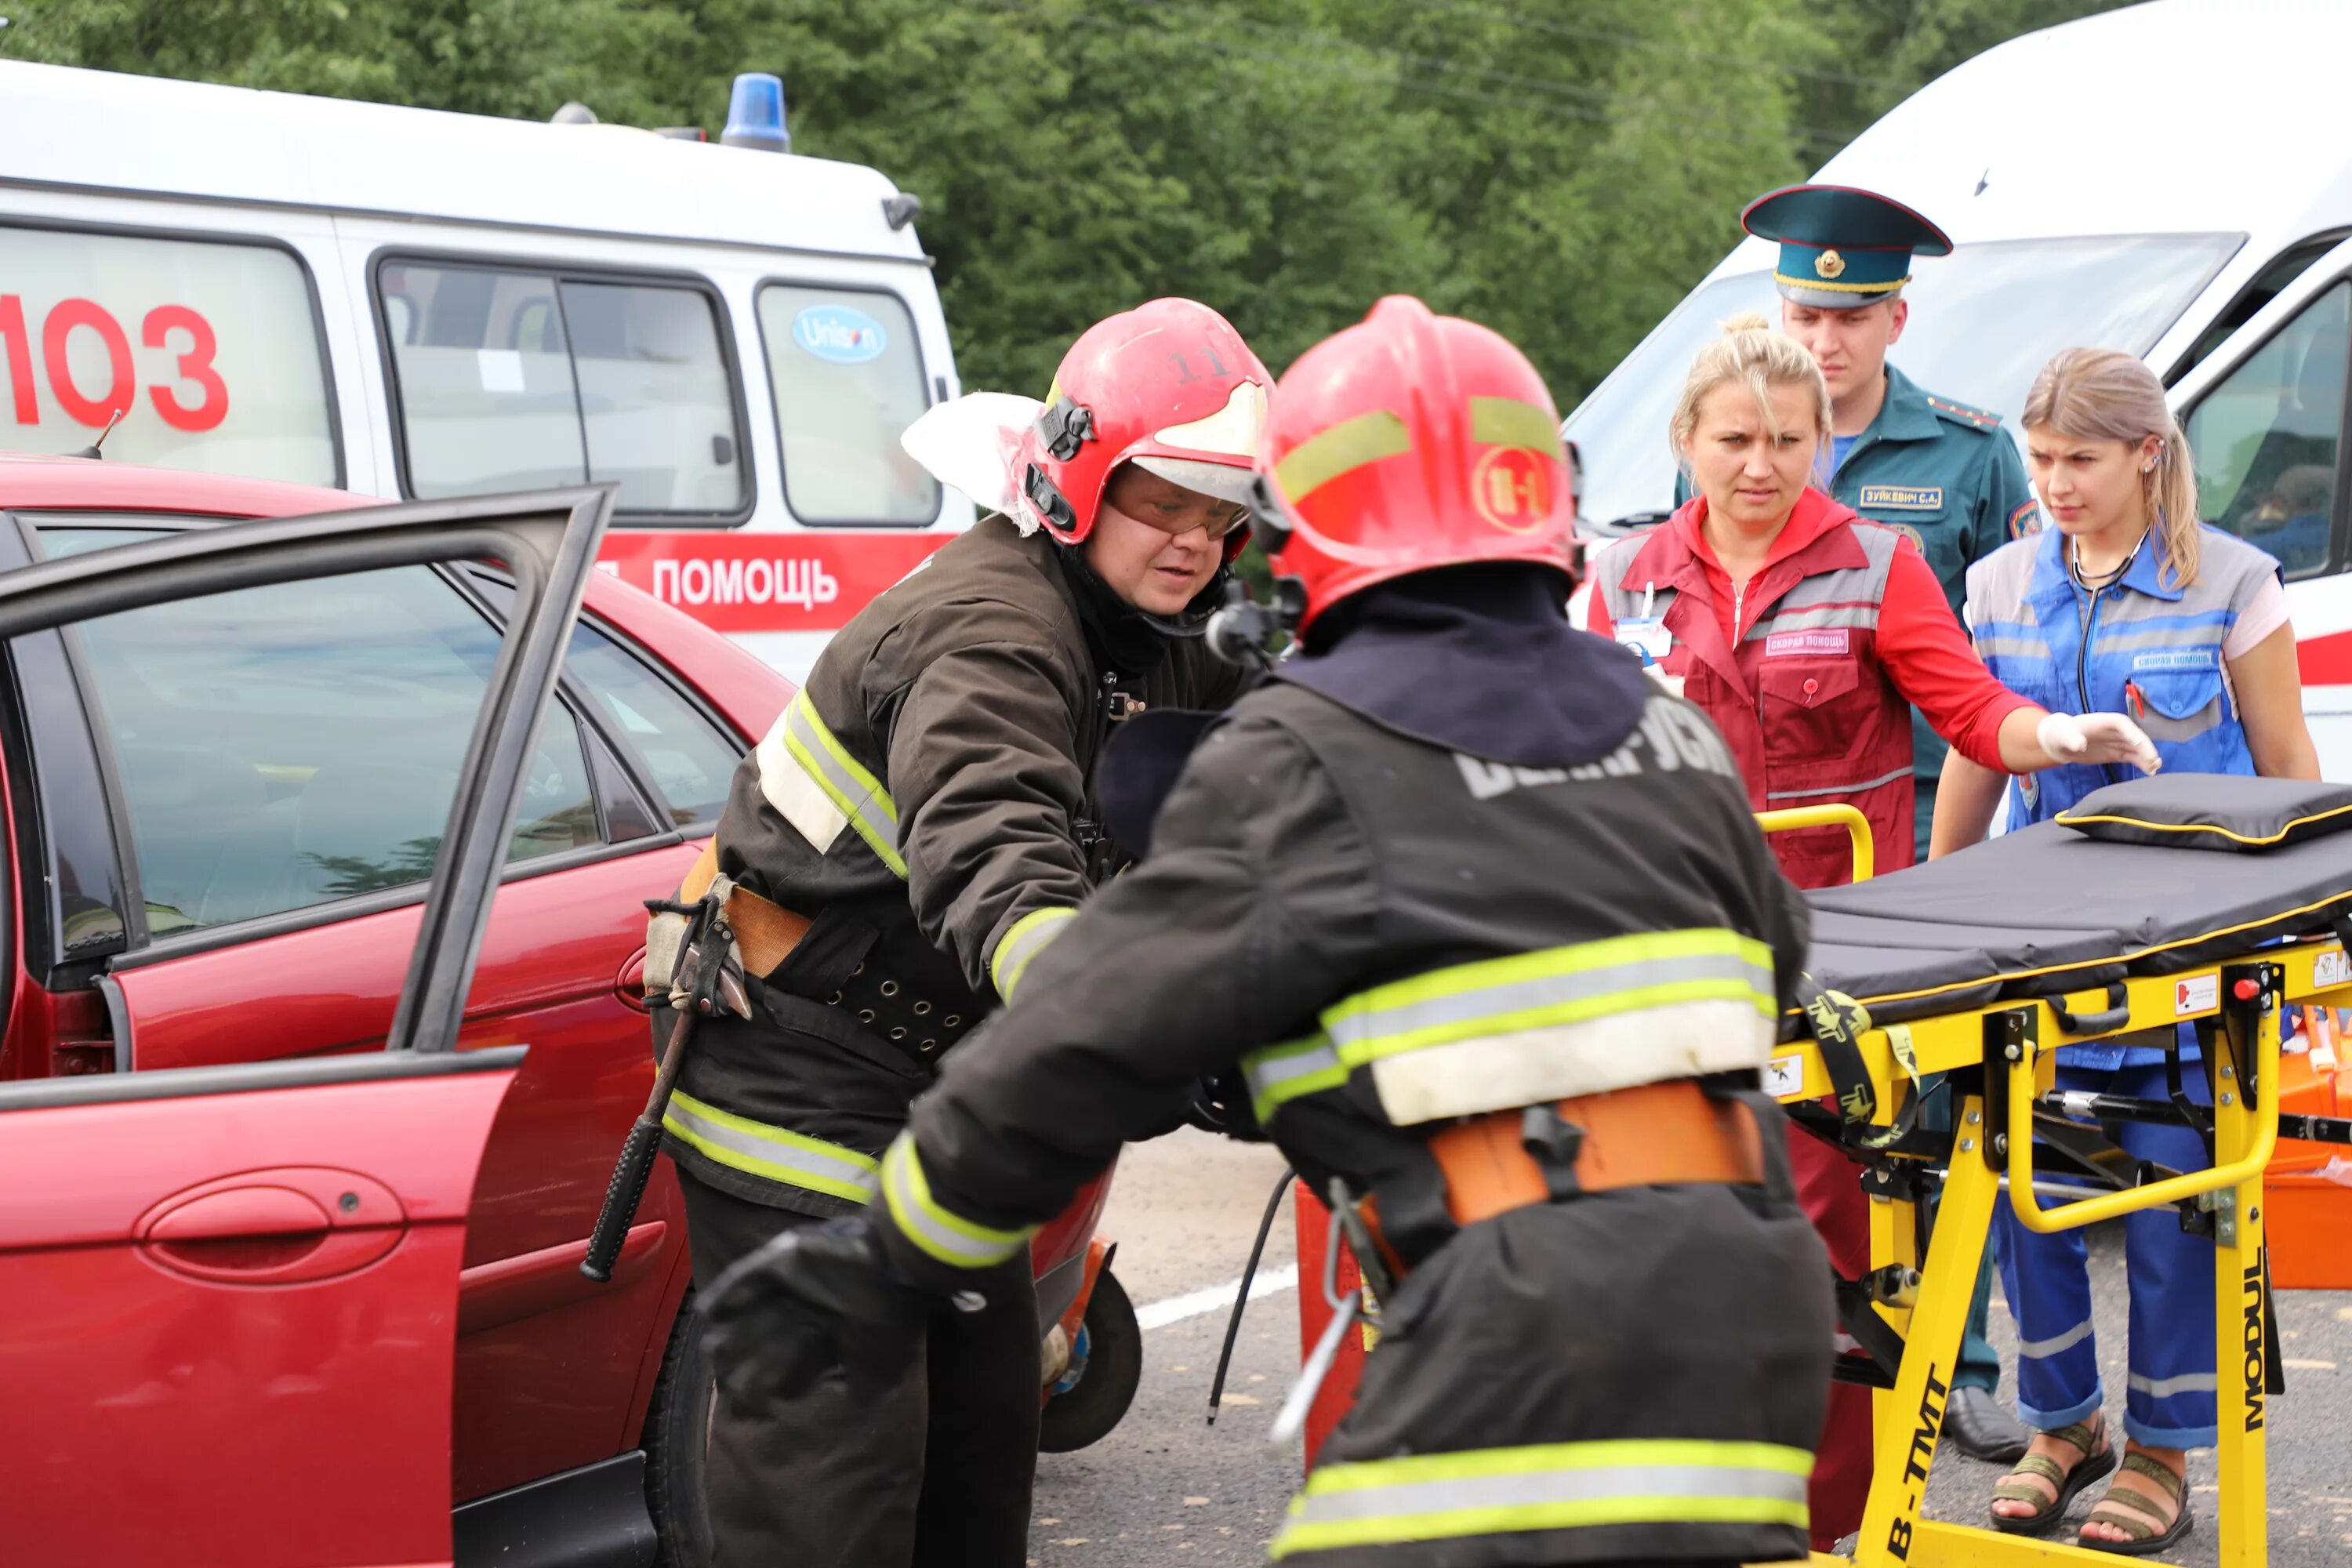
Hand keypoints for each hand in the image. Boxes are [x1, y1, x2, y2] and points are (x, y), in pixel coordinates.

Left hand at [698, 1216, 943, 1400]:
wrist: (891, 1263)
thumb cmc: (886, 1313)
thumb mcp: (882, 1359)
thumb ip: (865, 1380)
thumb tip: (859, 1404)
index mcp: (825, 1331)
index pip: (791, 1362)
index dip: (770, 1381)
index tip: (752, 1401)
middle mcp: (804, 1307)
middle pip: (764, 1339)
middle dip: (744, 1361)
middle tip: (724, 1380)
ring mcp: (790, 1283)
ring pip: (750, 1312)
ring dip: (731, 1331)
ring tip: (711, 1351)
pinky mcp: (780, 1258)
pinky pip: (745, 1277)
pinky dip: (726, 1293)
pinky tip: (707, 1311)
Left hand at [2037, 711, 2159, 774]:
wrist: (2060, 742)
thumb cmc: (2062, 733)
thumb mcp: (2064, 735)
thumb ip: (2072, 739)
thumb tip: (2080, 745)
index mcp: (2107, 720)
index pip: (2124, 725)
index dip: (2133, 734)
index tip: (2141, 746)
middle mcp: (2117, 730)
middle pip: (2135, 737)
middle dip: (2145, 748)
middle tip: (2153, 761)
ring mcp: (2118, 742)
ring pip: (2137, 749)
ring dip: (2147, 758)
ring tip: (2155, 769)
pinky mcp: (2117, 753)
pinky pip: (2133, 757)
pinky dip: (2141, 763)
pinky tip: (2150, 771)